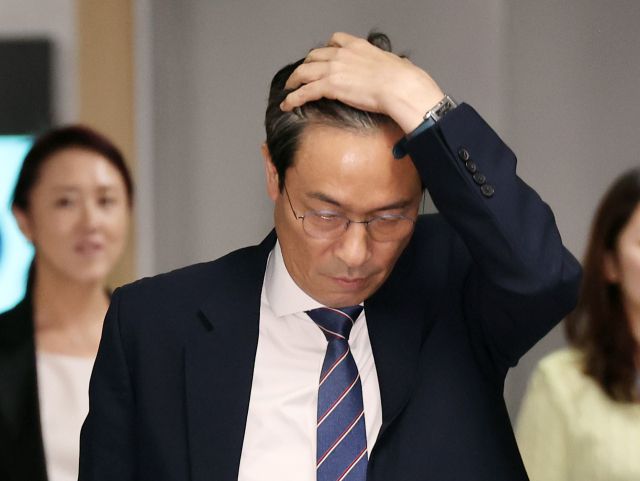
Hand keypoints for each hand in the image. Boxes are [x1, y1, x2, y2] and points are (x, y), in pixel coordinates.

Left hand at [280, 32, 445, 133]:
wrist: (399, 86)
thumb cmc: (402, 79)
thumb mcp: (393, 63)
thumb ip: (386, 65)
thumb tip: (398, 69)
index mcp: (357, 46)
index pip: (335, 40)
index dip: (325, 50)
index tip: (322, 57)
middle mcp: (342, 54)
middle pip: (314, 56)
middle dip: (305, 65)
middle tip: (301, 75)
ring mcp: (333, 69)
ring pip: (304, 72)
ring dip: (294, 81)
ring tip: (288, 89)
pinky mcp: (329, 86)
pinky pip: (304, 92)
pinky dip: (293, 98)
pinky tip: (287, 105)